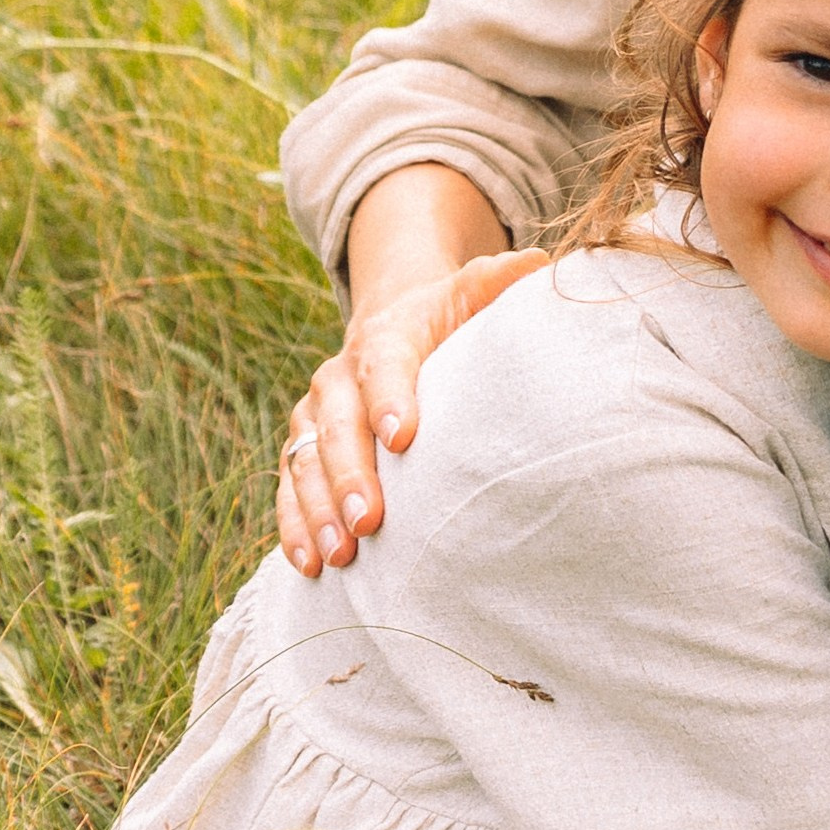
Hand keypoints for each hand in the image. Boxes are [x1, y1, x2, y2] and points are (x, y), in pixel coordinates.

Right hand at [278, 250, 548, 573]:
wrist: (390, 323)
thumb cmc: (445, 320)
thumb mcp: (470, 294)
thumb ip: (498, 283)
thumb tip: (541, 265)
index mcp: (383, 338)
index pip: (384, 366)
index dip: (392, 399)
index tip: (404, 438)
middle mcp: (338, 377)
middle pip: (338, 426)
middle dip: (351, 476)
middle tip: (371, 522)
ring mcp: (314, 417)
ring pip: (306, 463)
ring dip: (319, 511)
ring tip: (340, 556)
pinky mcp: (302, 450)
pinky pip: (288, 489)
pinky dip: (294, 525)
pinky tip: (310, 564)